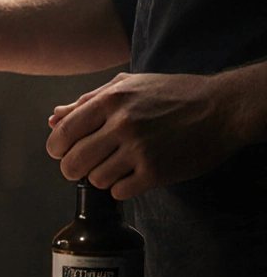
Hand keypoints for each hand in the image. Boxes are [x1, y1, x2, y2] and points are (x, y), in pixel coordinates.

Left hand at [46, 71, 242, 198]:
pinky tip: (132, 176)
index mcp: (111, 100)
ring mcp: (140, 149)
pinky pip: (119, 191)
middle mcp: (122, 124)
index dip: (57, 148)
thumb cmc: (172, 94)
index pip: (63, 134)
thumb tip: (54, 118)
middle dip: (72, 168)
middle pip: (73, 162)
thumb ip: (87, 101)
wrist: (222, 108)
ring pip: (95, 179)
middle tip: (84, 166)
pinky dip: (120, 188)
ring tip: (115, 167)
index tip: (63, 152)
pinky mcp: (157, 171)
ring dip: (100, 177)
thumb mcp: (128, 85)